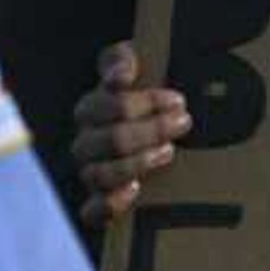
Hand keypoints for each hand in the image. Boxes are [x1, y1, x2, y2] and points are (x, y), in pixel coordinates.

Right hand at [71, 44, 188, 224]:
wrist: (153, 126)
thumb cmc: (143, 92)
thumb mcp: (135, 66)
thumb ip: (121, 59)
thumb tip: (120, 75)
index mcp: (91, 110)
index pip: (106, 107)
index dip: (143, 103)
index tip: (178, 100)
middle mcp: (86, 143)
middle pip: (110, 140)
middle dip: (151, 130)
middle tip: (183, 122)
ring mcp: (91, 172)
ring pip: (100, 175)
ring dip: (138, 163)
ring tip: (169, 151)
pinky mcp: (99, 201)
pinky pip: (92, 212)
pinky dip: (110, 204)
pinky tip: (135, 189)